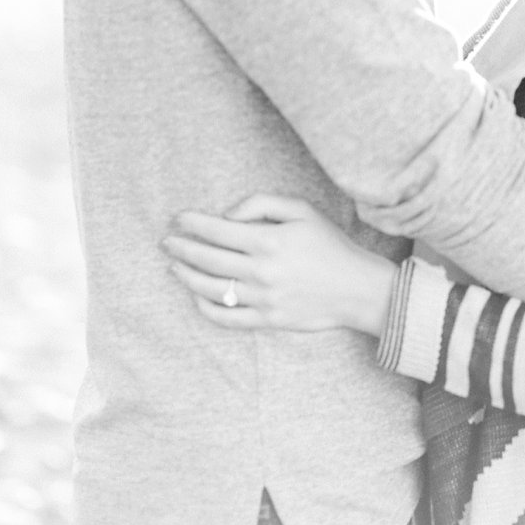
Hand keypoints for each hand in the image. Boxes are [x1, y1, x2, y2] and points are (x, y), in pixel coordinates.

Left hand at [162, 194, 395, 335]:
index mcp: (268, 241)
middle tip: (167, 241)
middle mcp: (262, 271)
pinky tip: (197, 298)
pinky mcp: (269, 321)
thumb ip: (260, 204)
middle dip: (182, 248)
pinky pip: (229, 319)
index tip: (178, 218)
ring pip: (212, 290)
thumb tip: (227, 216)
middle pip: (208, 259)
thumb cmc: (329, 244)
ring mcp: (264, 299)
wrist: (357, 288)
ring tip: (174, 266)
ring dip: (187, 277)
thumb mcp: (300, 210)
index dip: (192, 223)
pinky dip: (208, 309)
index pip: (217, 230)